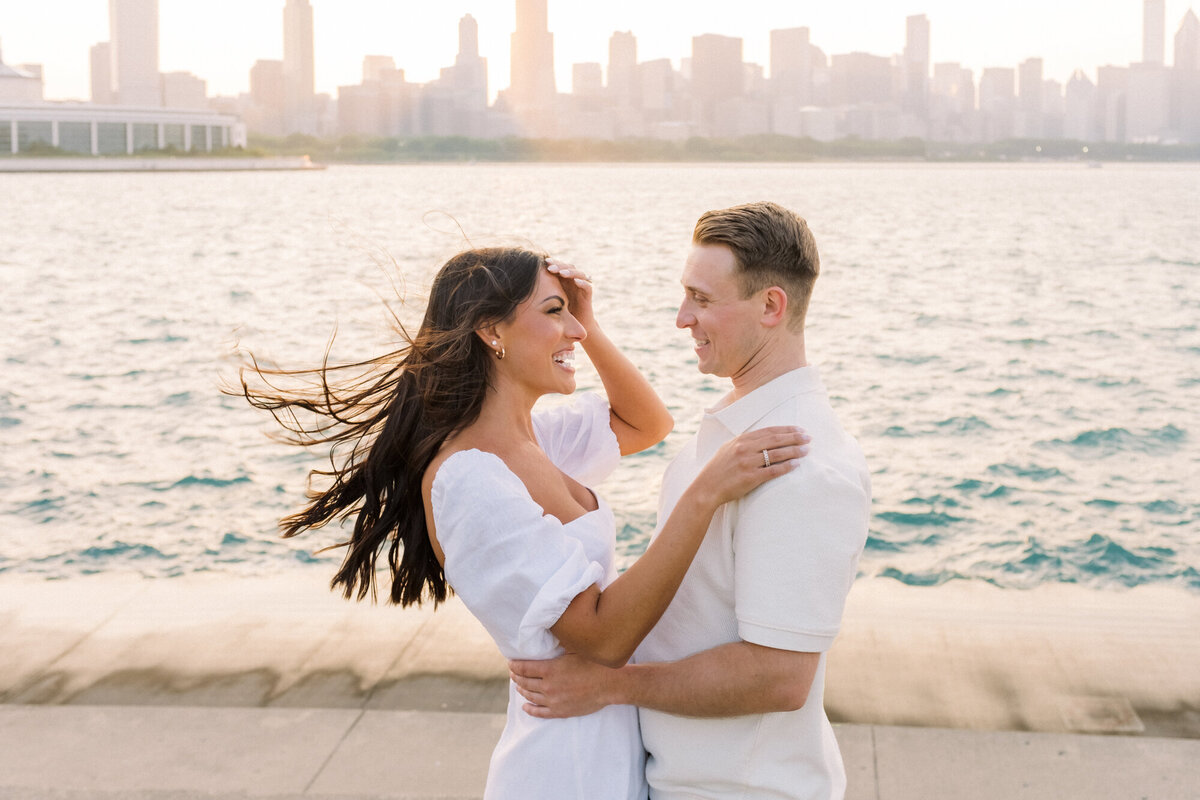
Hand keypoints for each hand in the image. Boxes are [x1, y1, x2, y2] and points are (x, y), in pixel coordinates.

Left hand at [509, 653, 618, 718]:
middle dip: (516, 677)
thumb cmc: (594, 664)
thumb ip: (558, 648)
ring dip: (522, 690)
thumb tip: (549, 636)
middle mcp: (548, 686)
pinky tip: (526, 706)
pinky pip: (540, 712)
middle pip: (525, 682)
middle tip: (513, 673)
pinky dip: (530, 709)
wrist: (610, 684)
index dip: (515, 666)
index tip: (510, 663)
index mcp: (550, 669)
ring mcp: (554, 701)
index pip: (524, 668)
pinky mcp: (560, 712)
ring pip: (531, 696)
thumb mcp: (574, 651)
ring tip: (519, 685)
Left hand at [546, 257, 595, 330]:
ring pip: (579, 274)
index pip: (560, 266)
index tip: (544, 262)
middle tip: (551, 267)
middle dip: (560, 266)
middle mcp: (573, 281)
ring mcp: (581, 287)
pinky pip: (588, 286)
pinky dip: (583, 283)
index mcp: (564, 280)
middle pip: (569, 267)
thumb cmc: (560, 313)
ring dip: (570, 272)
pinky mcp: (588, 295)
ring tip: (562, 273)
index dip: (554, 263)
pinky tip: (576, 282)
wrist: (575, 325)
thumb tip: (526, 283)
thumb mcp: (550, 300)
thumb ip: (543, 291)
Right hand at [694, 426, 809, 505]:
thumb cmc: (718, 469)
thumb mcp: (728, 448)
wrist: (706, 488)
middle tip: (808, 437)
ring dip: (794, 451)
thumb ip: (745, 442)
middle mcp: (745, 449)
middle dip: (794, 437)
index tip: (800, 429)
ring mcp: (747, 463)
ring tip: (806, 450)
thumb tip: (763, 437)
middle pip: (775, 440)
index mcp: (741, 440)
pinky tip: (796, 465)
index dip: (786, 429)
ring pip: (776, 454)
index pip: (769, 431)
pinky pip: (772, 471)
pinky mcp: (750, 478)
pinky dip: (786, 467)